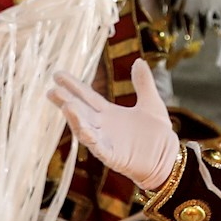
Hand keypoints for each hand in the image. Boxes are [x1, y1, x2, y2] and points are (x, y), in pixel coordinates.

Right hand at [48, 59, 178, 190]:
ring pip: (85, 129)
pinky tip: (85, 130)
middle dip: (66, 101)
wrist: (168, 159)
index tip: (57, 75)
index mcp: (109, 113)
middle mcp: (103, 126)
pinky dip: (92, 140)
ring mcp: (106, 142)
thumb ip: (143, 83)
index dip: (73, 86)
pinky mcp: (113, 156)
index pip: (87, 97)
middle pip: (80, 111)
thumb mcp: (151, 103)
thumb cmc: (158, 134)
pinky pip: (99, 148)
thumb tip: (139, 61)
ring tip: (66, 105)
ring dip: (75, 119)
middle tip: (52, 90)